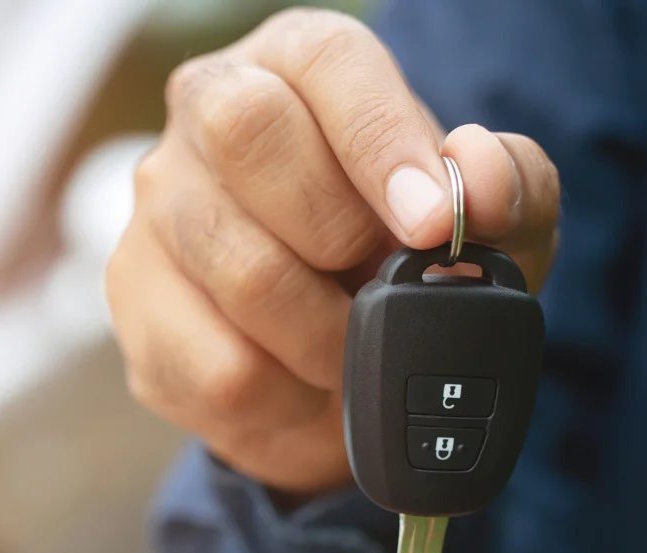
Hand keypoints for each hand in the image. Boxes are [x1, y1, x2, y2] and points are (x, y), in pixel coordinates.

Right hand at [105, 8, 559, 493]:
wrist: (336, 373)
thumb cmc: (406, 266)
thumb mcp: (492, 227)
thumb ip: (511, 187)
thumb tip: (480, 179)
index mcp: (297, 63)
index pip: (325, 60)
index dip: (381, 139)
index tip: (431, 222)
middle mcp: (207, 112)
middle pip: (245, 130)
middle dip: (336, 229)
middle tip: (379, 284)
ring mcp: (157, 206)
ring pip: (238, 267)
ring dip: (325, 336)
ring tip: (351, 348)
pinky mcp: (134, 301)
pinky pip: (219, 368)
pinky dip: (287, 398)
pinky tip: (300, 384)